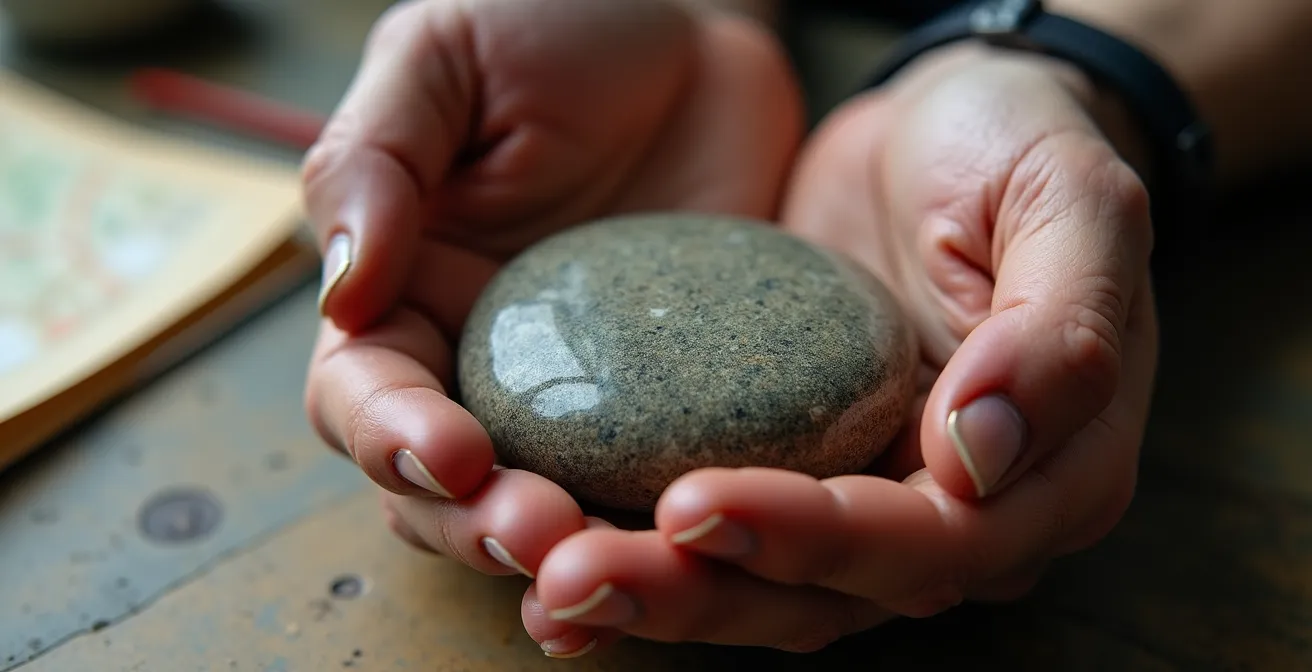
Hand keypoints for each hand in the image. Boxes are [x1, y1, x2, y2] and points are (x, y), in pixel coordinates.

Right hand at [299, 0, 802, 641]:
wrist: (697, 33)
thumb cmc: (554, 28)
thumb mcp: (443, 58)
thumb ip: (374, 160)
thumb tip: (341, 292)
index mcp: (405, 296)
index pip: (364, 397)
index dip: (391, 437)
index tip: (451, 451)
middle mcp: (484, 365)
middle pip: (445, 489)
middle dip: (478, 522)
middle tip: (539, 532)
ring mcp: (585, 396)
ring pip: (548, 508)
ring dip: (566, 548)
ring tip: (607, 559)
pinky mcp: (680, 403)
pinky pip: (665, 480)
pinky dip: (668, 521)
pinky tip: (700, 534)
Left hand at [523, 44, 1157, 651]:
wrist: (941, 128)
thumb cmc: (1017, 150)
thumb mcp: (1072, 201)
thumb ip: (1058, 330)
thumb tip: (981, 453)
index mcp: (1053, 473)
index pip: (933, 541)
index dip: (815, 539)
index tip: (697, 504)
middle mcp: (963, 514)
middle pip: (832, 592)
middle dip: (706, 592)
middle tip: (580, 573)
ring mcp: (873, 497)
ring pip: (768, 589)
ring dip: (662, 595)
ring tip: (556, 581)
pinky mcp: (798, 469)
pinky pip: (727, 536)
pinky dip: (651, 557)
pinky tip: (558, 562)